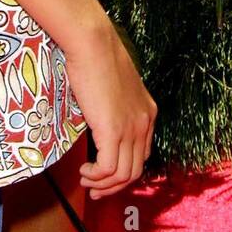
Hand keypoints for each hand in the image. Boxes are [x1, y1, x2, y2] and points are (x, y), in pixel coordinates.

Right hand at [67, 24, 156, 199]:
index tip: (106, 176)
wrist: (93, 42)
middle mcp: (144, 123)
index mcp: (147, 112)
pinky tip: (84, 170)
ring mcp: (131, 128)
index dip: (124, 170)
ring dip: (102, 184)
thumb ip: (113, 104)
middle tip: (94, 190)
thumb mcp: (113, 84)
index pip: (142, 154)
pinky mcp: (113, 130)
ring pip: (123, 175)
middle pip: (135, 170)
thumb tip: (98, 117)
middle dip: (114, 186)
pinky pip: (108, 169)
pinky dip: (96, 176)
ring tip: (86, 180)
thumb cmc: (97, 55)